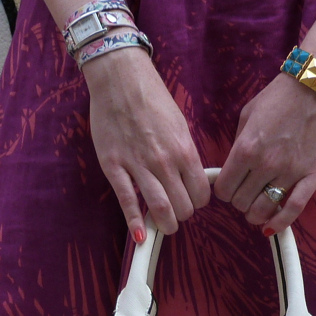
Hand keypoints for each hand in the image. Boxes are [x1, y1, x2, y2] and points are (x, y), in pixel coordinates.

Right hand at [83, 47, 209, 241]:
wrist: (120, 78)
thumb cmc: (153, 100)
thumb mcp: (181, 126)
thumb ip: (187, 156)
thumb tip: (193, 181)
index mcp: (184, 151)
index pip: (201, 194)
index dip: (198, 202)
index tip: (192, 200)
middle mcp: (164, 162)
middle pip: (183, 207)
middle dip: (182, 214)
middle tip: (177, 210)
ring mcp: (138, 165)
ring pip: (159, 209)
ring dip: (165, 224)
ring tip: (165, 225)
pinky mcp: (114, 167)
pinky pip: (127, 201)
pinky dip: (134, 223)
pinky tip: (139, 237)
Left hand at [214, 73, 315, 234]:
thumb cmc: (280, 97)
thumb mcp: (247, 115)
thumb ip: (238, 144)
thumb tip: (232, 169)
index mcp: (246, 148)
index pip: (224, 189)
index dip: (223, 191)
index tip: (229, 187)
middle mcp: (266, 164)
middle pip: (241, 202)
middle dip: (239, 201)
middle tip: (245, 193)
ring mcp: (290, 172)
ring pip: (263, 210)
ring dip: (255, 214)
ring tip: (256, 209)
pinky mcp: (311, 177)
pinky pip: (292, 210)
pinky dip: (279, 223)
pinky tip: (270, 228)